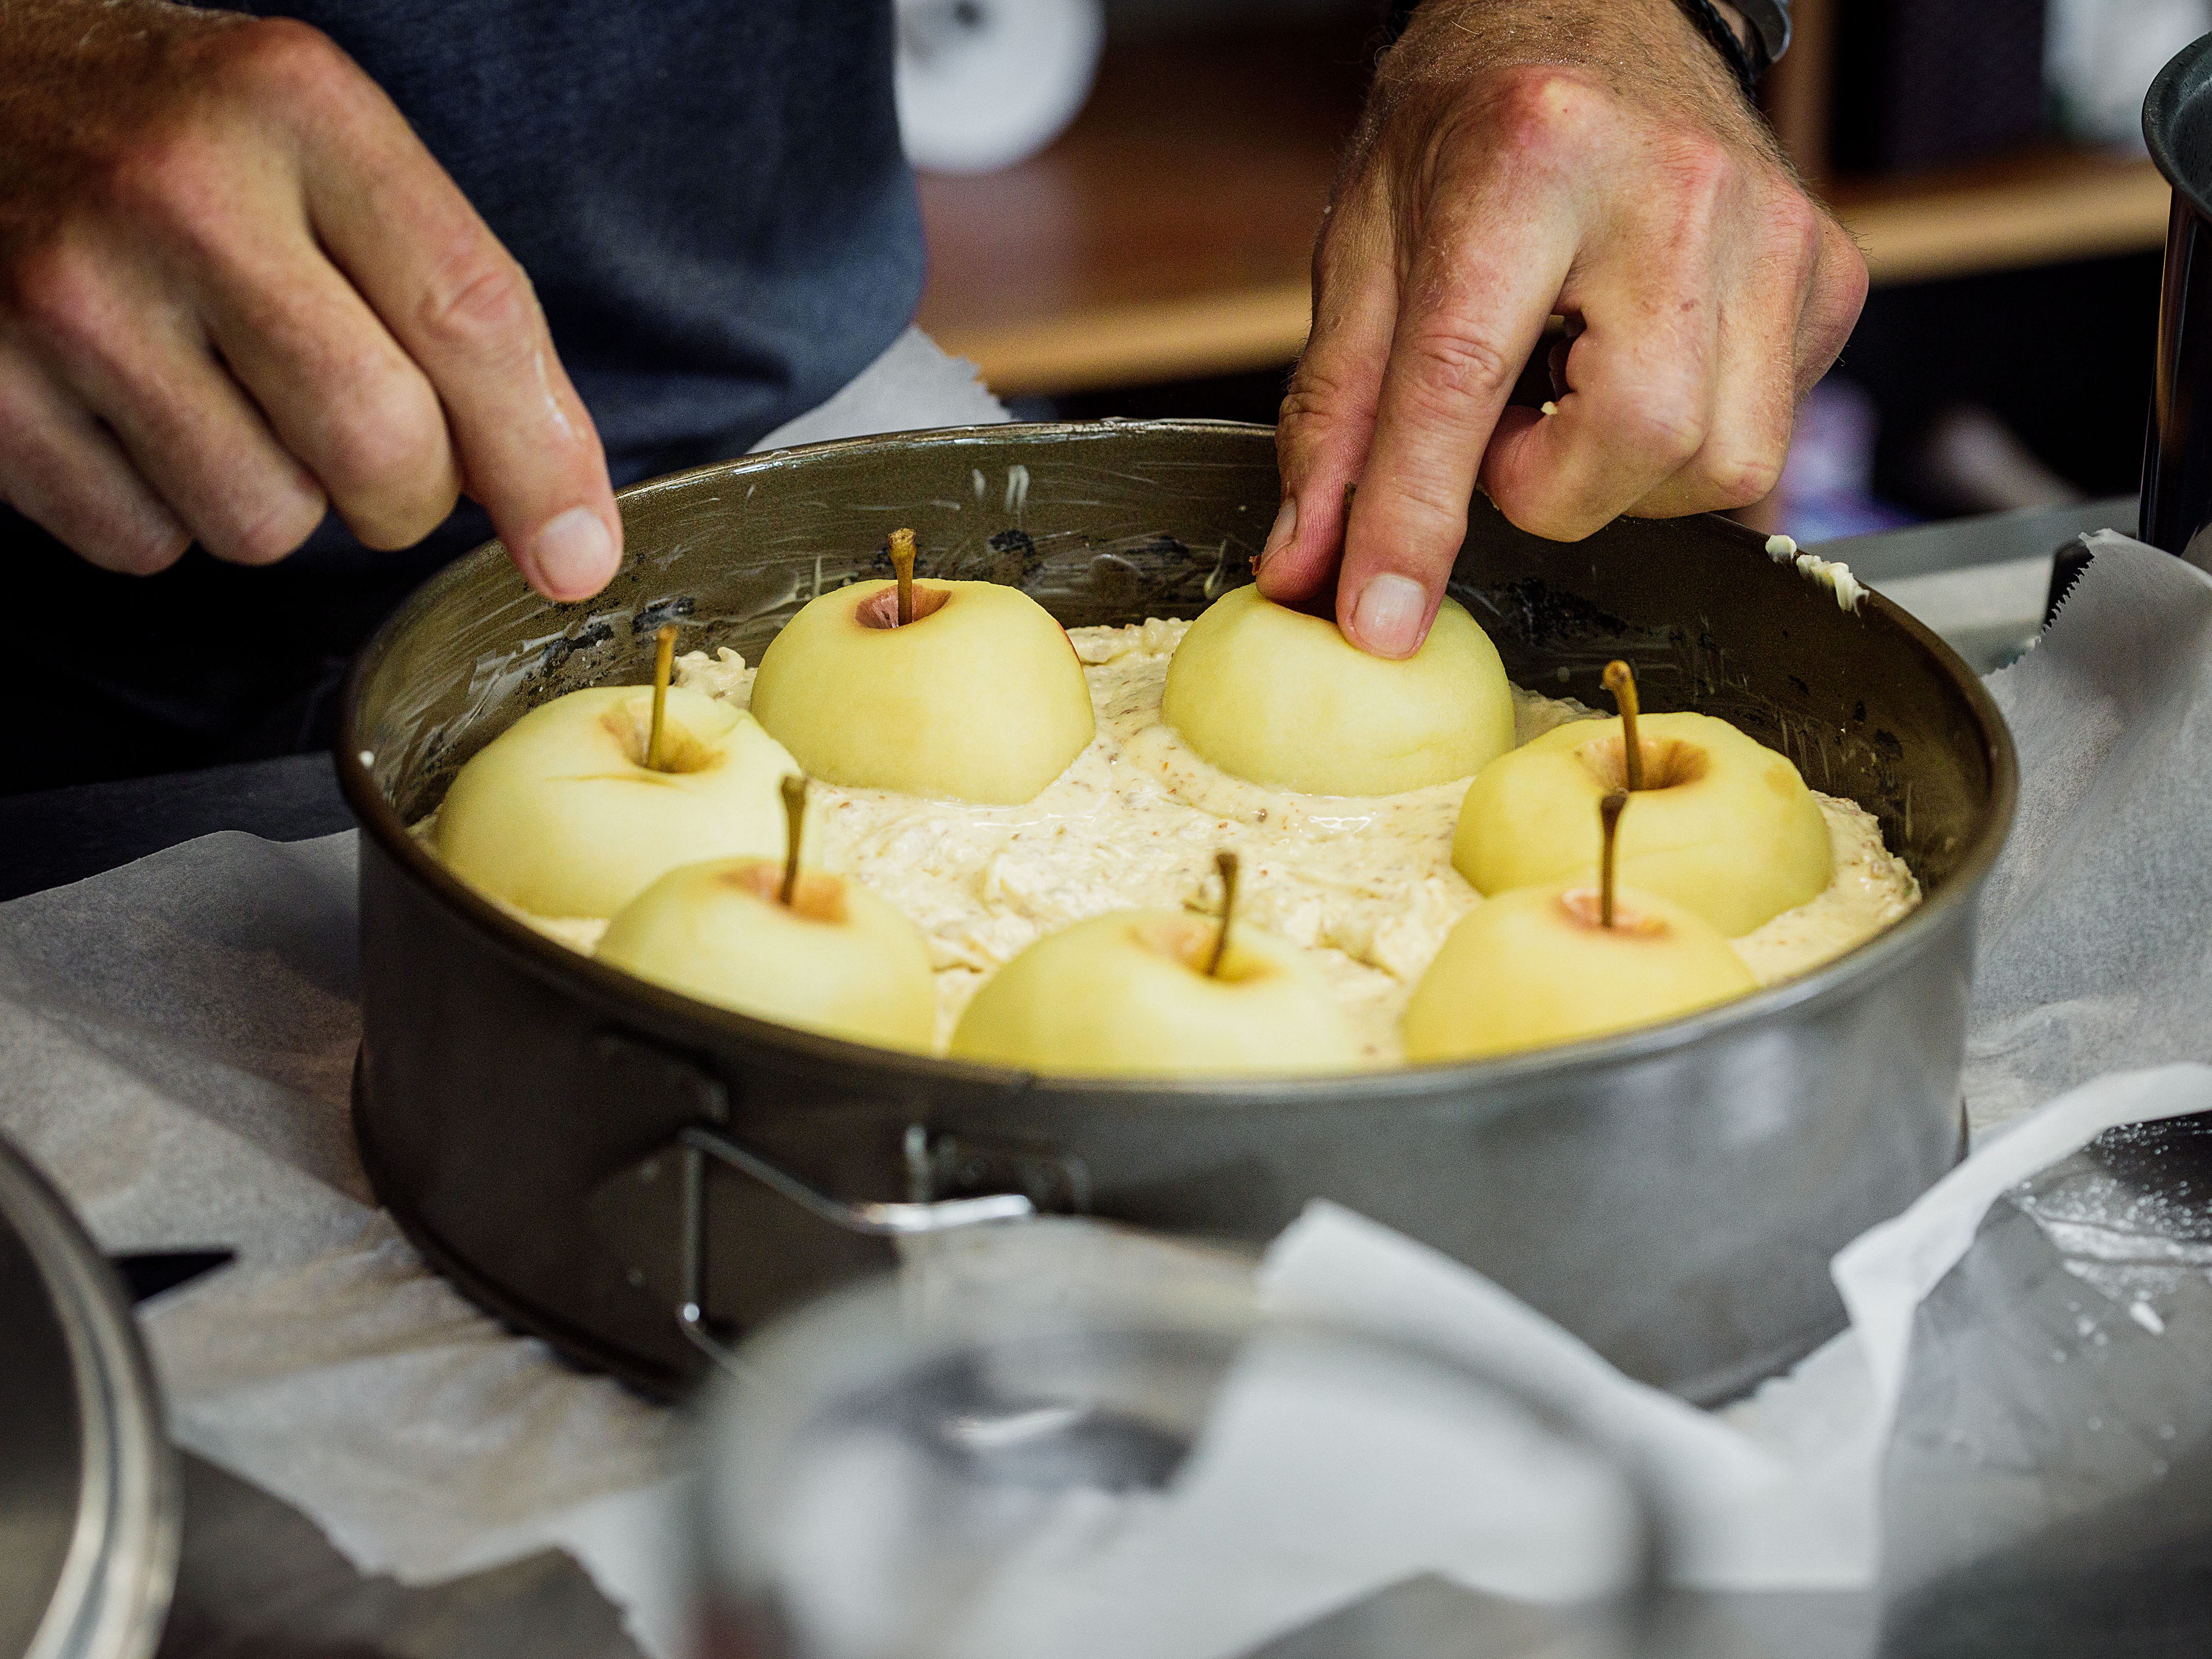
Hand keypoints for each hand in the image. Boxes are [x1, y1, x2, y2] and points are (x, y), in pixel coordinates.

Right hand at [0, 3, 620, 598]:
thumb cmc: (161, 132)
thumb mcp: (312, 143)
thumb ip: (443, 296)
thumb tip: (556, 510)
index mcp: (293, 105)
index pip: (473, 318)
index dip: (546, 465)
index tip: (578, 553)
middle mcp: (179, 190)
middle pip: (383, 450)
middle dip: (406, 494)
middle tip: (371, 447)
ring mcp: (68, 294)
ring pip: (266, 523)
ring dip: (277, 499)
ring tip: (218, 394)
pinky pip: (148, 546)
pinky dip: (164, 514)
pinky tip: (132, 416)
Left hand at [1258, 0, 1866, 655]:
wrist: (1598, 13)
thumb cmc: (1473, 121)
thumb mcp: (1367, 247)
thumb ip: (1336, 417)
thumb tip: (1312, 565)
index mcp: (1532, 158)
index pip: (1462, 382)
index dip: (1415, 522)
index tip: (1380, 621)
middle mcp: (1678, 190)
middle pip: (1639, 440)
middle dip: (1551, 488)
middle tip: (1505, 431)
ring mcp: (1776, 233)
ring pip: (1720, 466)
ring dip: (1619, 476)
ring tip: (1572, 390)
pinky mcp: (1830, 276)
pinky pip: (1766, 441)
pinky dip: (1682, 449)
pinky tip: (1636, 371)